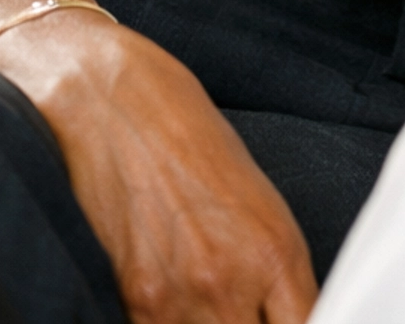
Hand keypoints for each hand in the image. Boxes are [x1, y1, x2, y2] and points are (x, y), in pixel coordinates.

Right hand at [0, 15, 317, 321]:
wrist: (115, 102)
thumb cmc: (190, 140)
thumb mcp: (256, 201)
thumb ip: (276, 275)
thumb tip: (289, 318)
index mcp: (277, 250)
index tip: (290, 322)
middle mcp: (233, 281)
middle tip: (243, 307)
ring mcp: (180, 298)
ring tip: (201, 296)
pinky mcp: (133, 301)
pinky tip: (173, 300)